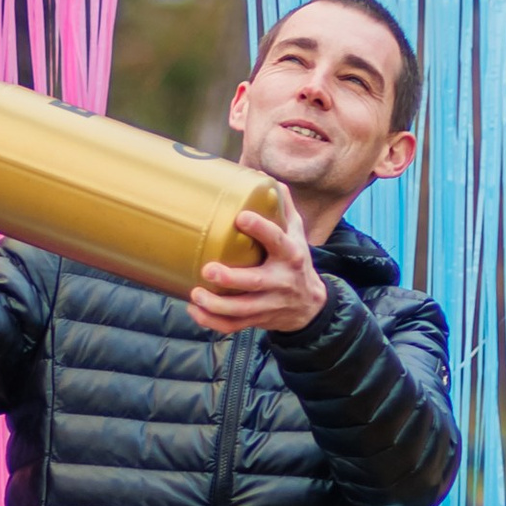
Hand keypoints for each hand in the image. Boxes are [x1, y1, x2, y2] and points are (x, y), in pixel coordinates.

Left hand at [188, 199, 328, 335]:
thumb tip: (268, 180)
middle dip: (231, 279)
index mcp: (291, 256)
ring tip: (195, 294)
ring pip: (242, 310)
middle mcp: (281, 282)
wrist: (310, 306)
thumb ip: (284, 208)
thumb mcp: (297, 234)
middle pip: (256, 283)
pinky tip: (194, 310)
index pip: (278, 241)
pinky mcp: (258, 320)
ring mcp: (269, 304)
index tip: (240, 217)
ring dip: (217, 306)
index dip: (261, 228)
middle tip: (208, 269)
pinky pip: (233, 326)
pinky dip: (212, 322)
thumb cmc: (296, 262)